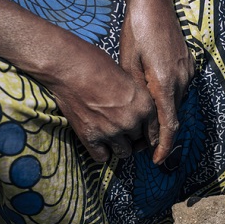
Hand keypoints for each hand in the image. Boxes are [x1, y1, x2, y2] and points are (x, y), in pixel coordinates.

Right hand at [49, 43, 158, 162]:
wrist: (70, 67)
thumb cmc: (97, 65)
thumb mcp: (128, 79)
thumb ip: (136, 100)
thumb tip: (138, 114)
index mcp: (145, 106)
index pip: (154, 133)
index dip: (147, 136)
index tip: (141, 137)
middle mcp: (132, 121)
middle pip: (138, 141)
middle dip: (131, 137)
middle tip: (120, 129)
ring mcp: (112, 131)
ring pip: (123, 152)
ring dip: (118, 146)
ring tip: (110, 135)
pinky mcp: (91, 137)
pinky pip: (102, 157)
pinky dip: (101, 152)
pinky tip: (97, 142)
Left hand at [119, 0, 193, 164]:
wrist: (153, 2)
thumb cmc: (135, 31)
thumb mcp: (128, 63)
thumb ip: (136, 91)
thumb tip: (140, 116)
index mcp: (165, 82)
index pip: (169, 125)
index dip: (163, 146)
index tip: (157, 161)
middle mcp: (182, 79)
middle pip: (174, 117)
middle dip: (160, 134)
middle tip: (142, 146)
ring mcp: (188, 71)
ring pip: (176, 103)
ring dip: (164, 116)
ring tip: (145, 124)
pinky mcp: (189, 63)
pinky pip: (179, 88)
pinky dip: (168, 100)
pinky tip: (154, 98)